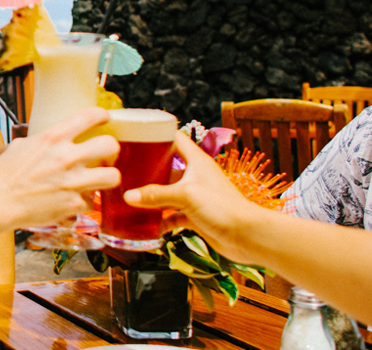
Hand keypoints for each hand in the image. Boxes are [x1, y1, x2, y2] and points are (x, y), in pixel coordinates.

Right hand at [0, 107, 119, 228]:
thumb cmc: (0, 175)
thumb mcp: (18, 147)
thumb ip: (40, 142)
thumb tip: (46, 142)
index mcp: (52, 138)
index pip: (89, 116)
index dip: (102, 115)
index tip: (104, 119)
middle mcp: (66, 157)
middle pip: (110, 145)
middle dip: (111, 150)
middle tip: (106, 155)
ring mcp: (72, 182)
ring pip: (113, 176)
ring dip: (107, 177)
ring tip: (99, 180)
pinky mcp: (73, 204)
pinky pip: (91, 201)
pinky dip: (83, 202)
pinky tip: (73, 201)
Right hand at [123, 135, 264, 263]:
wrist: (247, 236)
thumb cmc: (223, 207)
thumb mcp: (186, 196)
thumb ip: (156, 195)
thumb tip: (128, 197)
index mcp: (196, 161)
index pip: (175, 138)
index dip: (156, 135)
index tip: (135, 137)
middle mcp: (195, 176)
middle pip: (166, 166)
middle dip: (147, 169)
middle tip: (124, 170)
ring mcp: (195, 196)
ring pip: (167, 192)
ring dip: (151, 196)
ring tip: (129, 197)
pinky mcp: (195, 215)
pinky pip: (171, 215)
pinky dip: (159, 220)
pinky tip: (145, 225)